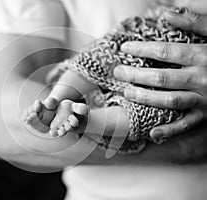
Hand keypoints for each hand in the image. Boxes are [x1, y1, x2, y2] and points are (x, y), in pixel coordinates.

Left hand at [113, 7, 206, 139]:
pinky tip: (153, 134)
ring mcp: (204, 99)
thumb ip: (194, 22)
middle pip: (163, 77)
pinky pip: (187, 125)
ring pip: (170, 101)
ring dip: (146, 98)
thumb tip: (166, 13)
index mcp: (203, 56)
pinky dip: (170, 131)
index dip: (142, 49)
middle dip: (136, 75)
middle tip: (118, 72)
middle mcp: (202, 78)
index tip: (124, 48)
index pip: (166, 51)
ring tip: (126, 93)